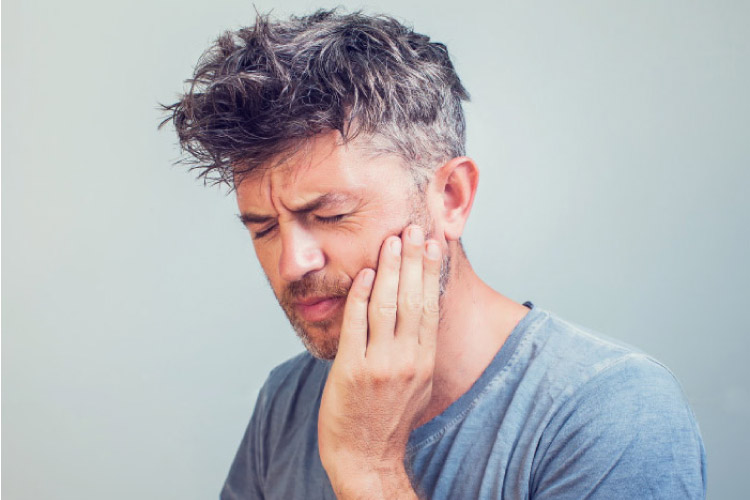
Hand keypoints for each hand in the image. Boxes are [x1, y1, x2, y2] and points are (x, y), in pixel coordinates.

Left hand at [318, 225, 441, 498]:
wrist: (365, 456)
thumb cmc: (388, 417)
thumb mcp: (416, 382)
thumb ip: (418, 347)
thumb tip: (419, 312)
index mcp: (424, 361)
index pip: (430, 305)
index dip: (430, 271)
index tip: (432, 243)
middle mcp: (407, 360)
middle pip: (412, 299)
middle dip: (413, 260)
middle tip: (413, 228)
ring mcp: (380, 365)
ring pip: (386, 306)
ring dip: (388, 270)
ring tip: (391, 242)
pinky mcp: (352, 370)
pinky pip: (356, 325)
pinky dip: (360, 296)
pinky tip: (362, 274)